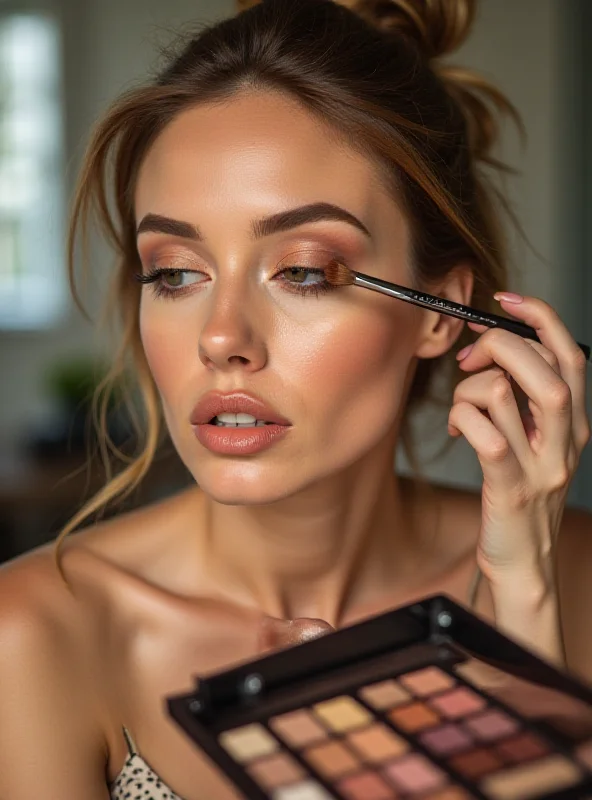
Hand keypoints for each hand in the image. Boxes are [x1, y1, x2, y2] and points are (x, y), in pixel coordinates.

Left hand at [448, 293, 589, 657]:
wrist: (524, 561)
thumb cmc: (520, 493)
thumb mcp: (534, 441)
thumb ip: (524, 398)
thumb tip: (492, 348)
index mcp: (575, 422)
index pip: (570, 353)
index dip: (539, 317)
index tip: (503, 301)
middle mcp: (566, 440)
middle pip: (544, 367)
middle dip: (498, 346)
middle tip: (470, 360)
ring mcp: (541, 466)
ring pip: (504, 392)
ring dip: (468, 390)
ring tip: (462, 410)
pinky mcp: (511, 488)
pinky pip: (484, 436)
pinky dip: (461, 420)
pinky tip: (456, 431)